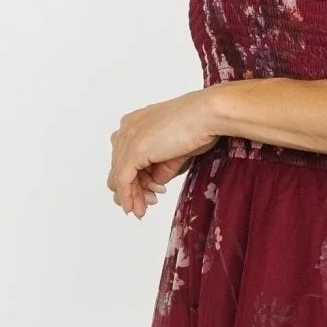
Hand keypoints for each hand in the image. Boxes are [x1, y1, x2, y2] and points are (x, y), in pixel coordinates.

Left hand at [107, 89, 219, 217]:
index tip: (148, 194)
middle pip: (120, 167)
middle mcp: (128, 129)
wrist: (206, 115)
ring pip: (120, 175)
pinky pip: (123, 179)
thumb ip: (161, 167)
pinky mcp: (133, 151)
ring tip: (141, 211)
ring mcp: (128, 139)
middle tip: (143, 206)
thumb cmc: (200, 125)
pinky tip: (134, 208)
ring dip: (131, 196)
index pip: (126, 157)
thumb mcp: (176, 152)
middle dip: (132, 190)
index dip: (134, 179)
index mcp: (136, 124)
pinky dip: (128, 196)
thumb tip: (155, 182)